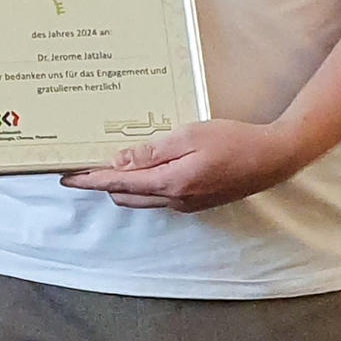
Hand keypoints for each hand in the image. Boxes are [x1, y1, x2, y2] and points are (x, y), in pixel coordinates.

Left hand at [59, 119, 313, 211]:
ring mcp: (187, 203)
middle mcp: (175, 199)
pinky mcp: (198, 201)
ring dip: (124, 184)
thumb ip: (152, 151)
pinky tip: (148, 166)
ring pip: (142, 198)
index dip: (90, 180)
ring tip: (113, 161)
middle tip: (87, 161)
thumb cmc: (233, 141)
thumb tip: (120, 161)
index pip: (118, 183)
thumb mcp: (188, 136)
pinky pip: (161, 196)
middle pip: (126, 194)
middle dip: (103, 182)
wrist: (274, 158)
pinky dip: (146, 184)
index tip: (66, 178)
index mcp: (170, 183)